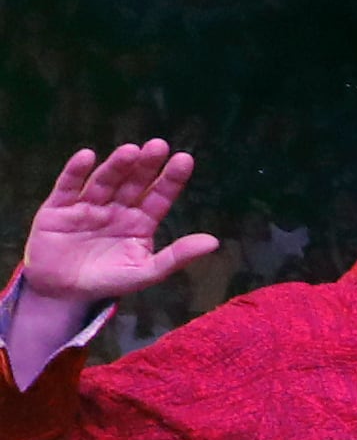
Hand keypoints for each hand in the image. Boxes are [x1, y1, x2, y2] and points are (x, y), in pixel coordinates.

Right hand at [18, 142, 218, 310]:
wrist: (62, 293)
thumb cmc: (107, 281)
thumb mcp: (145, 272)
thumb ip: (177, 257)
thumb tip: (214, 242)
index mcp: (140, 221)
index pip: (159, 196)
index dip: (171, 179)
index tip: (185, 159)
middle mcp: (116, 208)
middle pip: (133, 183)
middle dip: (146, 165)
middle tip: (159, 146)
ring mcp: (88, 206)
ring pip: (104, 181)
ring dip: (116, 166)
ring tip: (130, 151)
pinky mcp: (58, 208)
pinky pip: (67, 187)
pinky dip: (75, 171)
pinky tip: (87, 156)